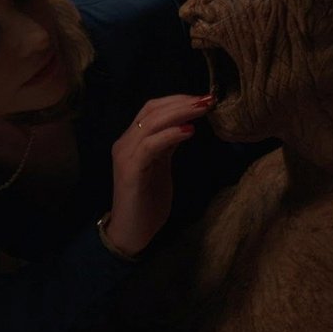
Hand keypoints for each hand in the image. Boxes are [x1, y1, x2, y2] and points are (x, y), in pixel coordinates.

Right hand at [105, 94, 215, 256]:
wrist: (130, 233)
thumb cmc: (147, 202)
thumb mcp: (160, 166)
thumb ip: (167, 145)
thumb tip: (185, 124)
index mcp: (131, 140)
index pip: (152, 108)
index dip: (177, 100)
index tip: (203, 98)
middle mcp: (125, 143)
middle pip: (151, 110)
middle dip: (182, 102)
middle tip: (208, 99)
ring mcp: (126, 156)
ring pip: (151, 123)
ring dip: (180, 113)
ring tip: (202, 109)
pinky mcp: (131, 171)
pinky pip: (150, 145)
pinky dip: (170, 135)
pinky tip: (189, 131)